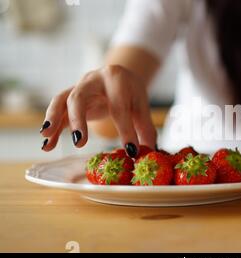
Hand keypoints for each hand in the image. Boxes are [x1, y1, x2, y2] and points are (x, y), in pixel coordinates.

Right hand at [39, 65, 156, 157]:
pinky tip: (47, 145)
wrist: (119, 75)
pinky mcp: (70, 98)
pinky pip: (58, 112)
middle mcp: (93, 80)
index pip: (119, 106)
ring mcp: (78, 87)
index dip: (126, 130)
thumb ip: (145, 128)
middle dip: (78, 120)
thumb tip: (148, 152)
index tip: (131, 151)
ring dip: (53, 118)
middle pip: (79, 97)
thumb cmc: (130, 93)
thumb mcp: (141, 106)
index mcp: (116, 79)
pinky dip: (52, 127)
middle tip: (79, 143)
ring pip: (61, 100)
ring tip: (47, 136)